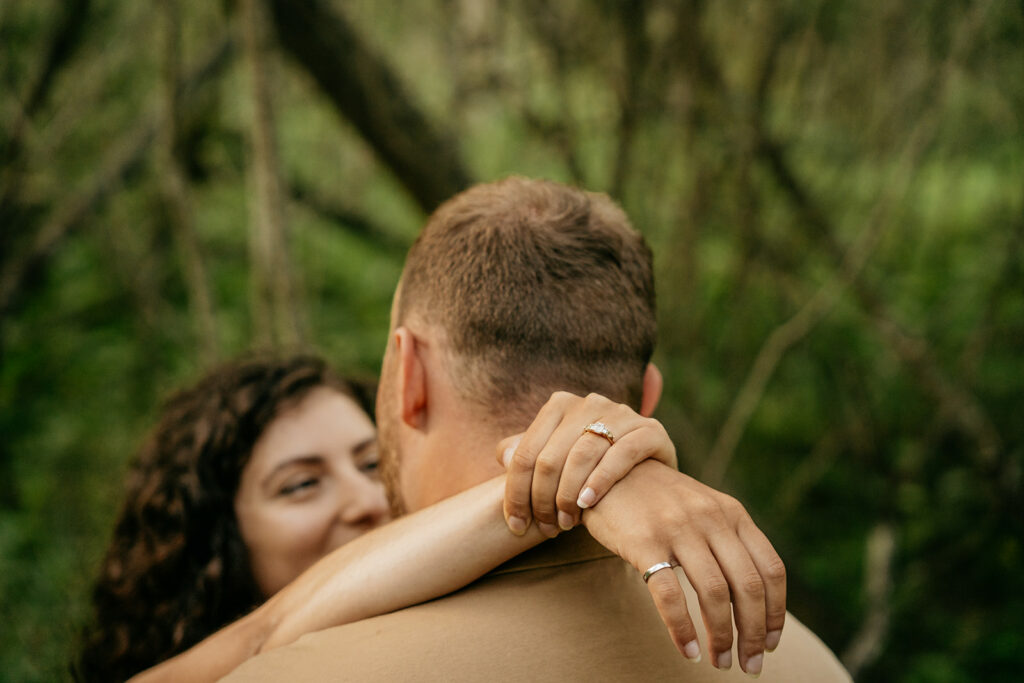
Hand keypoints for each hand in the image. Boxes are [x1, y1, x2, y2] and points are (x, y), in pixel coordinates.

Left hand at [495, 391, 676, 537]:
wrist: (648, 473)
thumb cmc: (592, 469)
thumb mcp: (558, 459)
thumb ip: (529, 455)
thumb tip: (503, 455)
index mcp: (559, 405)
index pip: (525, 453)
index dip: (516, 492)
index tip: (515, 525)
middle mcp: (588, 403)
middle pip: (550, 457)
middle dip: (542, 500)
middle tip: (546, 528)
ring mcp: (621, 413)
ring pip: (582, 455)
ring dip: (569, 496)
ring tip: (566, 524)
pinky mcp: (650, 430)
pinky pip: (621, 454)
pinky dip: (601, 480)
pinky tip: (588, 503)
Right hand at [582, 460, 786, 675]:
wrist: (608, 469)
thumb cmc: (659, 502)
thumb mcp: (703, 509)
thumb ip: (728, 540)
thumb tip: (756, 601)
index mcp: (732, 513)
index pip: (770, 569)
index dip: (775, 612)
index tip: (772, 643)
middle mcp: (711, 518)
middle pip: (747, 587)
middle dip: (753, 634)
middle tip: (750, 665)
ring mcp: (678, 528)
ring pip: (714, 594)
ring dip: (721, 637)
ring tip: (719, 662)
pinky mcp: (644, 541)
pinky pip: (669, 595)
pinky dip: (682, 630)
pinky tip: (688, 651)